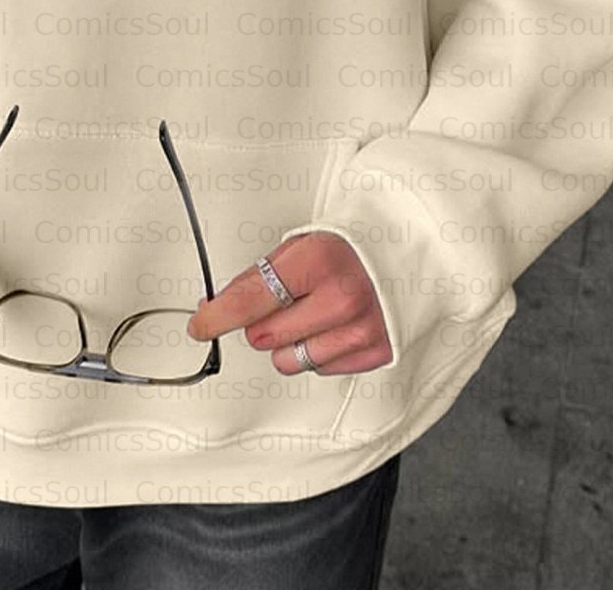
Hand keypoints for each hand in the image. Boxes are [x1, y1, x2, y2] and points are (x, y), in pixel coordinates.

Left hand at [185, 231, 392, 374]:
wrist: (412, 250)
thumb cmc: (354, 244)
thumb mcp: (302, 243)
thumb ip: (259, 276)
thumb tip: (217, 306)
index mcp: (318, 261)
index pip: (248, 300)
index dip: (216, 317)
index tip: (200, 325)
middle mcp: (341, 299)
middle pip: (262, 336)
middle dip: (261, 322)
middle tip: (284, 301)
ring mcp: (361, 330)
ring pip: (287, 362)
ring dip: (289, 343)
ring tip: (312, 314)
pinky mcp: (376, 353)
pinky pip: (320, 370)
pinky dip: (320, 352)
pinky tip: (335, 326)